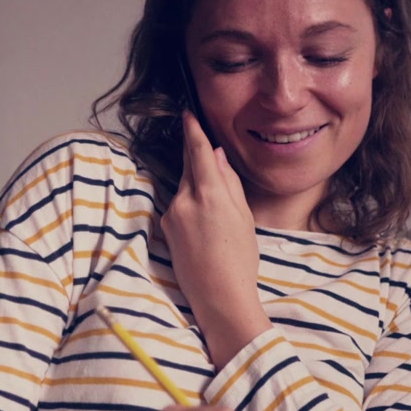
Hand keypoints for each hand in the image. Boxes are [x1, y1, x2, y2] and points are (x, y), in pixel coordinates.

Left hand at [160, 111, 268, 367]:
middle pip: (190, 168)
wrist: (218, 296)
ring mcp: (172, 214)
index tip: (187, 113)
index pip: (197, 151)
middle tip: (212, 162)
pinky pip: (179, 207)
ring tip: (218, 216)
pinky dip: (191, 208)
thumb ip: (229, 181)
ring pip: (185, 189)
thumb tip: (217, 155)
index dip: (192, 130)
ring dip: (197, 190)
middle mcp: (185, 199)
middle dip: (198, 161)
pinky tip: (206, 228)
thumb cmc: (239, 258)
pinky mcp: (166, 227)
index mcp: (210, 193)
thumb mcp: (244, 215)